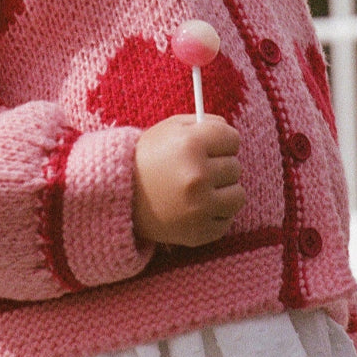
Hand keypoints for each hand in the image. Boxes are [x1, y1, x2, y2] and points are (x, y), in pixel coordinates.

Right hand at [133, 114, 244, 245]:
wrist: (119, 197)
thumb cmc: (148, 157)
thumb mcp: (170, 128)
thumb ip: (205, 123)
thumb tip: (231, 130)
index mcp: (190, 145)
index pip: (232, 139)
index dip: (222, 142)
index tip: (212, 147)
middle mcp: (197, 176)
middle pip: (235, 167)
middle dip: (220, 166)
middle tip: (198, 169)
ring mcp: (199, 207)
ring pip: (238, 195)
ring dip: (224, 191)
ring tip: (201, 190)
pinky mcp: (199, 232)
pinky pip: (228, 219)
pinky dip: (216, 214)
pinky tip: (196, 207)